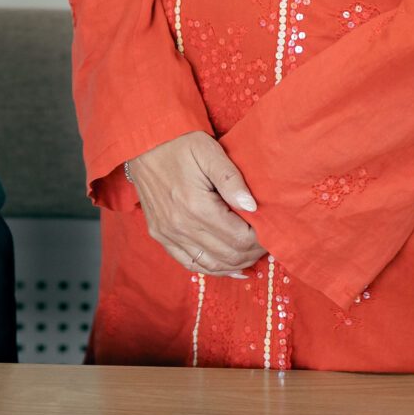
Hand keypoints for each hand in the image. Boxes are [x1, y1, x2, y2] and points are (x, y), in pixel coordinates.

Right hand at [124, 131, 265, 278]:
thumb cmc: (179, 145)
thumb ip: (232, 179)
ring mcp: (168, 234)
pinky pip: (190, 263)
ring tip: (252, 256)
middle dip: (252, 253)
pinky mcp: (160, 236)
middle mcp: (180, 226)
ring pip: (211, 265)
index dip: (260, 240)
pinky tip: (230, 267)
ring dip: (236, 264)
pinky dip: (213, 269)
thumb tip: (252, 207)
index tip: (271, 232)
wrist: (142, 145)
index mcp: (196, 206)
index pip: (239, 238)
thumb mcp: (209, 151)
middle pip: (228, 255)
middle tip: (266, 244)